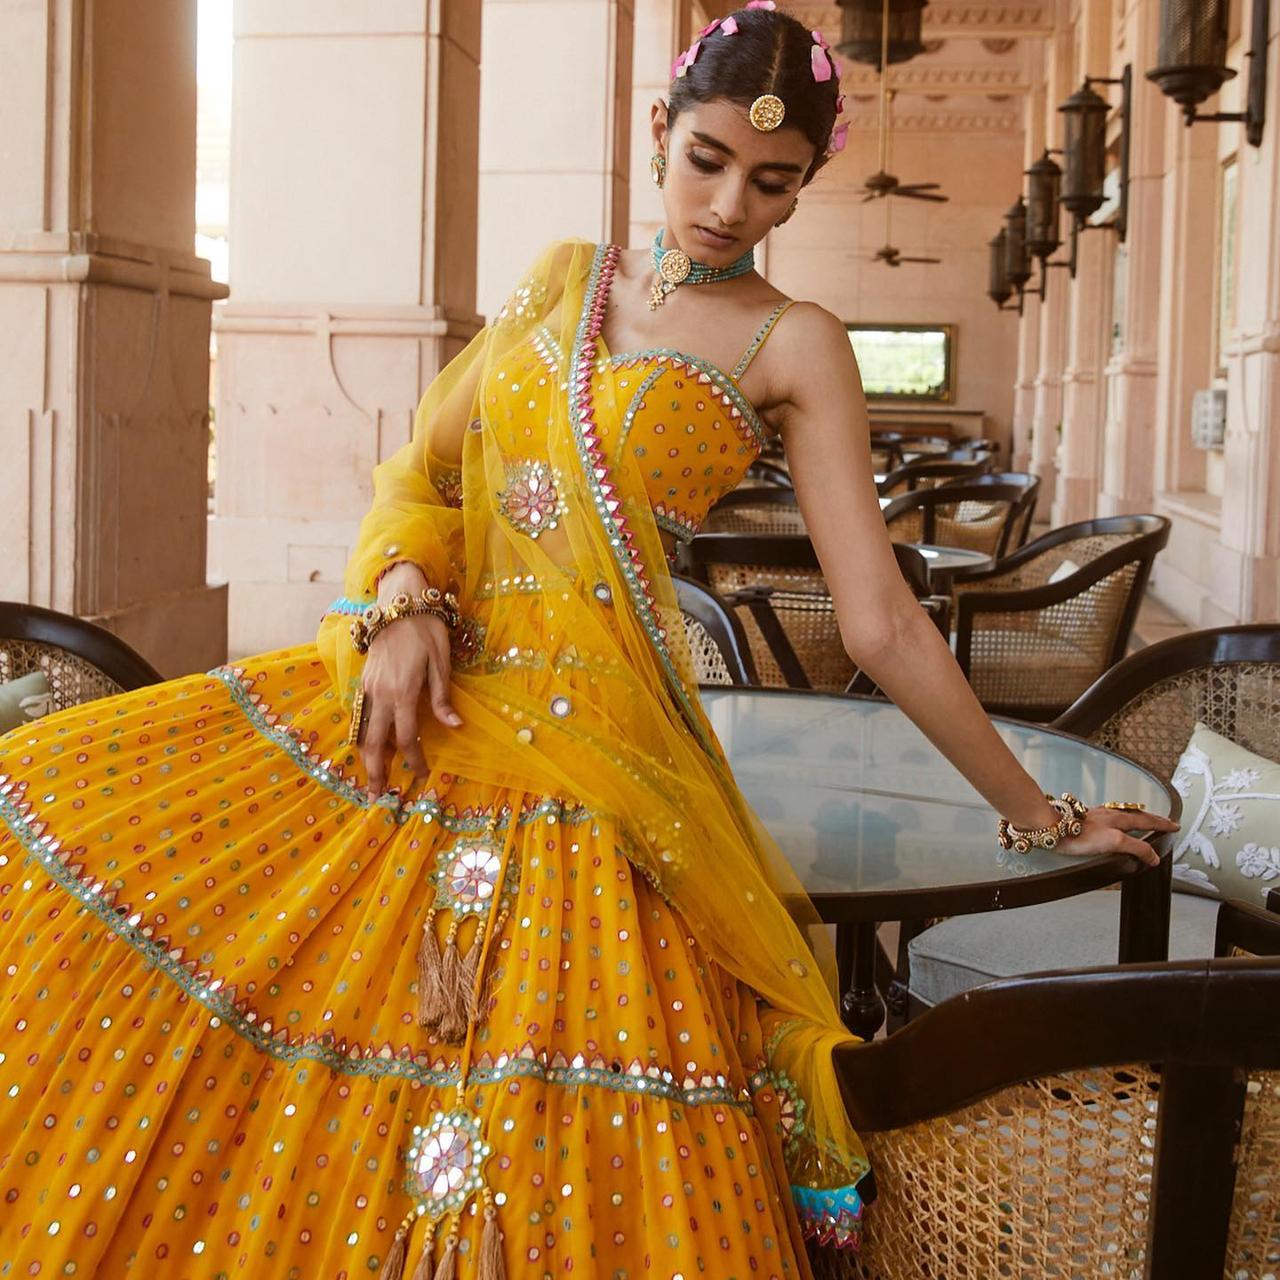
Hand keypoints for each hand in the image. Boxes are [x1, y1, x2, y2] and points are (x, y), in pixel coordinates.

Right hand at [359, 609, 461, 801]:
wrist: (398, 604)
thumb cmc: (426, 631)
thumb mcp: (441, 662)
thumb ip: (442, 698)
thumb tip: (454, 727)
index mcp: (403, 692)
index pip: (406, 738)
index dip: (413, 760)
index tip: (421, 775)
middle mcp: (381, 694)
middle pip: (375, 743)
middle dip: (377, 771)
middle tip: (378, 796)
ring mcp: (368, 688)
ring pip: (362, 731)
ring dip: (365, 757)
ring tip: (370, 779)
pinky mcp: (364, 681)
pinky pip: (360, 716)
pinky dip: (361, 735)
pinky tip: (366, 747)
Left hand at [1053, 805, 1179, 867]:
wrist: (1050, 827)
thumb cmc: (1079, 835)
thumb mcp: (1114, 842)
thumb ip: (1136, 847)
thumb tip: (1153, 856)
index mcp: (1118, 819)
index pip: (1146, 820)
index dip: (1161, 824)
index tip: (1175, 825)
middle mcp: (1108, 815)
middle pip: (1136, 815)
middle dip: (1153, 818)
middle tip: (1166, 821)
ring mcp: (1095, 816)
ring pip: (1121, 814)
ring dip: (1136, 817)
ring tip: (1143, 820)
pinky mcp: (1083, 820)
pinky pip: (1107, 817)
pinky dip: (1118, 819)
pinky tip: (1111, 823)